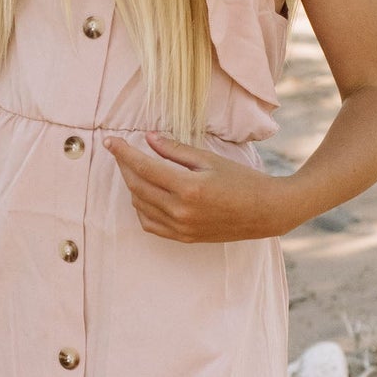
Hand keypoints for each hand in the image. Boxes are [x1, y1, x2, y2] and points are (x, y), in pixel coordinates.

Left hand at [104, 132, 296, 241]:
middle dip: (124, 167)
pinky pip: (151, 225)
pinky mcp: (184, 238)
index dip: (123, 153)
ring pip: (140, 206)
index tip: (110, 141)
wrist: (266, 212)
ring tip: (135, 169)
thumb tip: (148, 138)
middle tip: (120, 152)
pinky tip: (145, 195)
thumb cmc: (242, 180)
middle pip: (137, 187)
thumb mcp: (209, 160)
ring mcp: (181, 228)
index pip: (144, 167)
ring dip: (132, 186)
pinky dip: (142, 209)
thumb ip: (175, 150)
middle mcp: (181, 211)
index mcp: (188, 188)